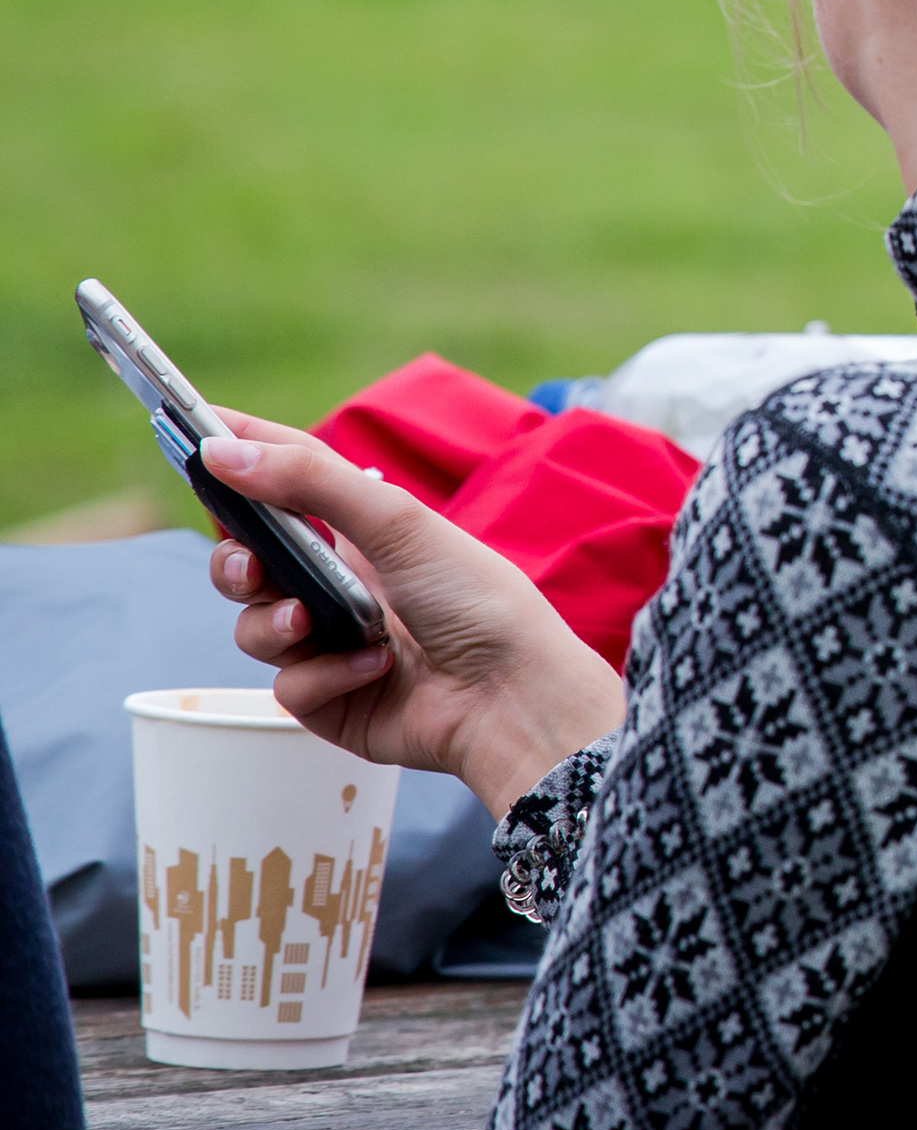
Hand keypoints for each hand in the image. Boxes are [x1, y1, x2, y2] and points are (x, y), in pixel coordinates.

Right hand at [200, 412, 623, 815]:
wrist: (510, 694)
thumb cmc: (475, 599)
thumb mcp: (399, 524)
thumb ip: (312, 482)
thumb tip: (223, 448)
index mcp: (363, 533)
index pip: (288, 482)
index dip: (243, 456)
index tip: (192, 430)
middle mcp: (342, 585)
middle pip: (249, 563)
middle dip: (234, 562)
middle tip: (249, 565)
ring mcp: (331, 643)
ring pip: (254, 627)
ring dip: (275, 625)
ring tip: (313, 624)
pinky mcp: (329, 699)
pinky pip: (288, 684)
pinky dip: (324, 676)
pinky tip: (374, 670)